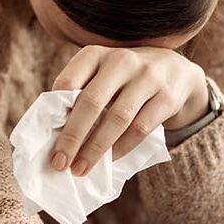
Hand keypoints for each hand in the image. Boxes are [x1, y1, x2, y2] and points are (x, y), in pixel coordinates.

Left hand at [50, 44, 208, 174]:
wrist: (176, 71)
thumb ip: (80, 93)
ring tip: (81, 168)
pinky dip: (122, 148)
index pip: (67, 82)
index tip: (47, 140)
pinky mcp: (167, 97)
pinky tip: (110, 160)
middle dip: (72, 136)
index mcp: (96, 54)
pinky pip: (140, 128)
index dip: (54, 113)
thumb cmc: (126, 79)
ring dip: (96, 148)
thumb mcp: (102, 74)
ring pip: (117, 118)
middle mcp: (121, 61)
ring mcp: (147, 77)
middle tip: (59, 163)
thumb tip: (54, 134)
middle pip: (91, 102)